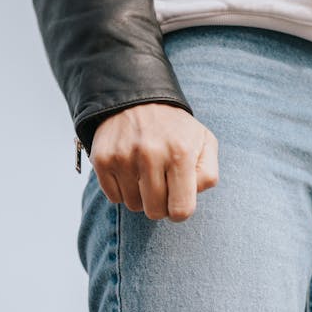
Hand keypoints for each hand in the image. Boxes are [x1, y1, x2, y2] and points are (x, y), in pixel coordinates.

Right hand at [89, 103, 218, 221]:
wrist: (137, 99)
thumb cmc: (176, 129)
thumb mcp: (204, 142)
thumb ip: (208, 174)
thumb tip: (190, 197)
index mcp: (180, 153)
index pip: (180, 210)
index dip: (180, 211)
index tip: (178, 198)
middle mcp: (151, 155)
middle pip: (155, 212)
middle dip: (161, 204)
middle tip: (161, 185)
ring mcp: (124, 157)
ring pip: (134, 206)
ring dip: (141, 196)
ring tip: (145, 173)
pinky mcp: (102, 159)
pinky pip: (114, 198)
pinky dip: (122, 190)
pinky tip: (129, 170)